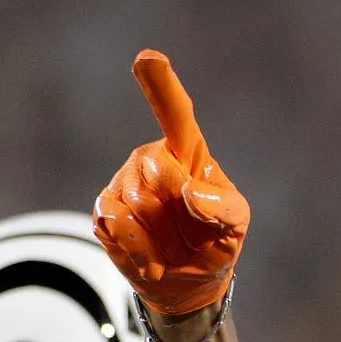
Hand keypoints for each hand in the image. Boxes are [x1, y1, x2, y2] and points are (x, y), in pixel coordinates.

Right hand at [94, 50, 248, 317]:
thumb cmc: (216, 242)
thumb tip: (190, 192)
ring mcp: (124, 183)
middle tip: (188, 234)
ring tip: (168, 252)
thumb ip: (223, 207)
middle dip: (172, 208)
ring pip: (132, 202)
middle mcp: (152, 159)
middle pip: (155, 169)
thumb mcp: (236, 225)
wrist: (188, 284)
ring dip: (155, 238)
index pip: (174, 112)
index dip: (161, 85)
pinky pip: (112, 222)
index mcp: (187, 151)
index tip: (147, 58)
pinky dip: (134, 249)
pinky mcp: (105, 210)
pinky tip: (149, 261)